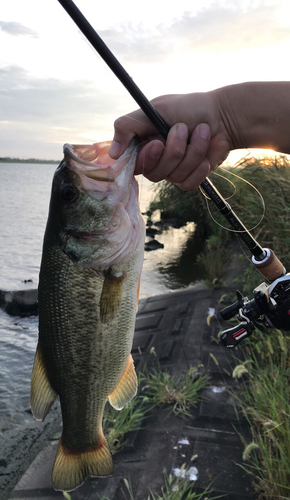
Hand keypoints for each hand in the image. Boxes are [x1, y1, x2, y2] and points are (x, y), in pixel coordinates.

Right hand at [109, 93, 230, 189]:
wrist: (223, 115)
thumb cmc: (189, 107)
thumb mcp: (156, 109)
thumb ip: (128, 126)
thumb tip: (112, 154)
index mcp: (143, 143)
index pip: (132, 164)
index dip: (146, 158)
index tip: (158, 143)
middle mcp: (155, 159)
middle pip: (154, 173)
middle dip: (174, 150)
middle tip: (184, 128)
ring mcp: (172, 170)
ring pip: (174, 176)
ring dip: (193, 151)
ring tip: (202, 131)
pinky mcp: (189, 177)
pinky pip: (188, 182)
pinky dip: (201, 165)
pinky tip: (209, 149)